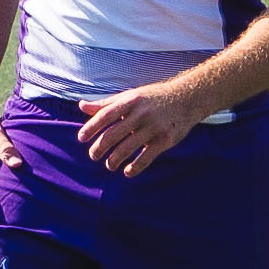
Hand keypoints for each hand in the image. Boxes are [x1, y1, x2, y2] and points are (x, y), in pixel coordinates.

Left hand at [75, 79, 208, 175]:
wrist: (187, 98)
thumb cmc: (153, 98)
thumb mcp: (130, 96)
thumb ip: (106, 104)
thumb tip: (81, 106)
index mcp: (130, 101)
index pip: (105, 115)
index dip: (91, 127)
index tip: (81, 139)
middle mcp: (141, 114)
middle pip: (113, 134)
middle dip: (100, 148)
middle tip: (93, 156)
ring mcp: (153, 127)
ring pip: (127, 148)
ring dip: (114, 160)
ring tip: (109, 165)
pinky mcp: (165, 140)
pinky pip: (146, 158)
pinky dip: (134, 167)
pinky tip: (127, 172)